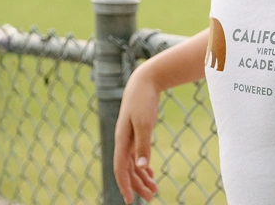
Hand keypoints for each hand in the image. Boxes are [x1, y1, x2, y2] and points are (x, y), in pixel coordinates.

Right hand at [114, 66, 160, 203]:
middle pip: (128, 170)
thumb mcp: (144, 123)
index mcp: (122, 140)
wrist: (144, 81)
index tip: (130, 201)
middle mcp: (123, 142)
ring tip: (154, 190)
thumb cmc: (143, 100)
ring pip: (133, 164)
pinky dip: (144, 166)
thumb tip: (143, 167)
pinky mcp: (135, 133)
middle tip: (151, 197)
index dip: (125, 185)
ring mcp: (128, 138)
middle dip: (138, 185)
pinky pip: (137, 156)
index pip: (121, 168)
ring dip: (142, 178)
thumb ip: (143, 145)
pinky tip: (150, 173)